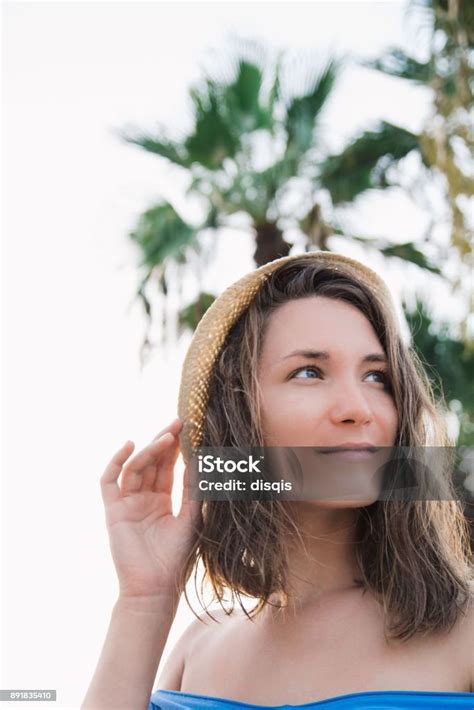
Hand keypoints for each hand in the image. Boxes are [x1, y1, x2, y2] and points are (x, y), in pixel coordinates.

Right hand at [100, 418, 200, 598]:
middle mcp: (143, 499)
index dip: (177, 449)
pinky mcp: (113, 510)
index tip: (190, 430)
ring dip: (149, 450)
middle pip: (152, 463)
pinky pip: (109, 481)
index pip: (168, 468)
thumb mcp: (192, 518)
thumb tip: (203, 461)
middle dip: (164, 442)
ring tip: (166, 437)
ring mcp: (127, 503)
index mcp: (162, 501)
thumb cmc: (177, 559)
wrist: (156, 587)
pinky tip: (130, 446)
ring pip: (135, 468)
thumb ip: (195, 491)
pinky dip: (116, 462)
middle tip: (179, 422)